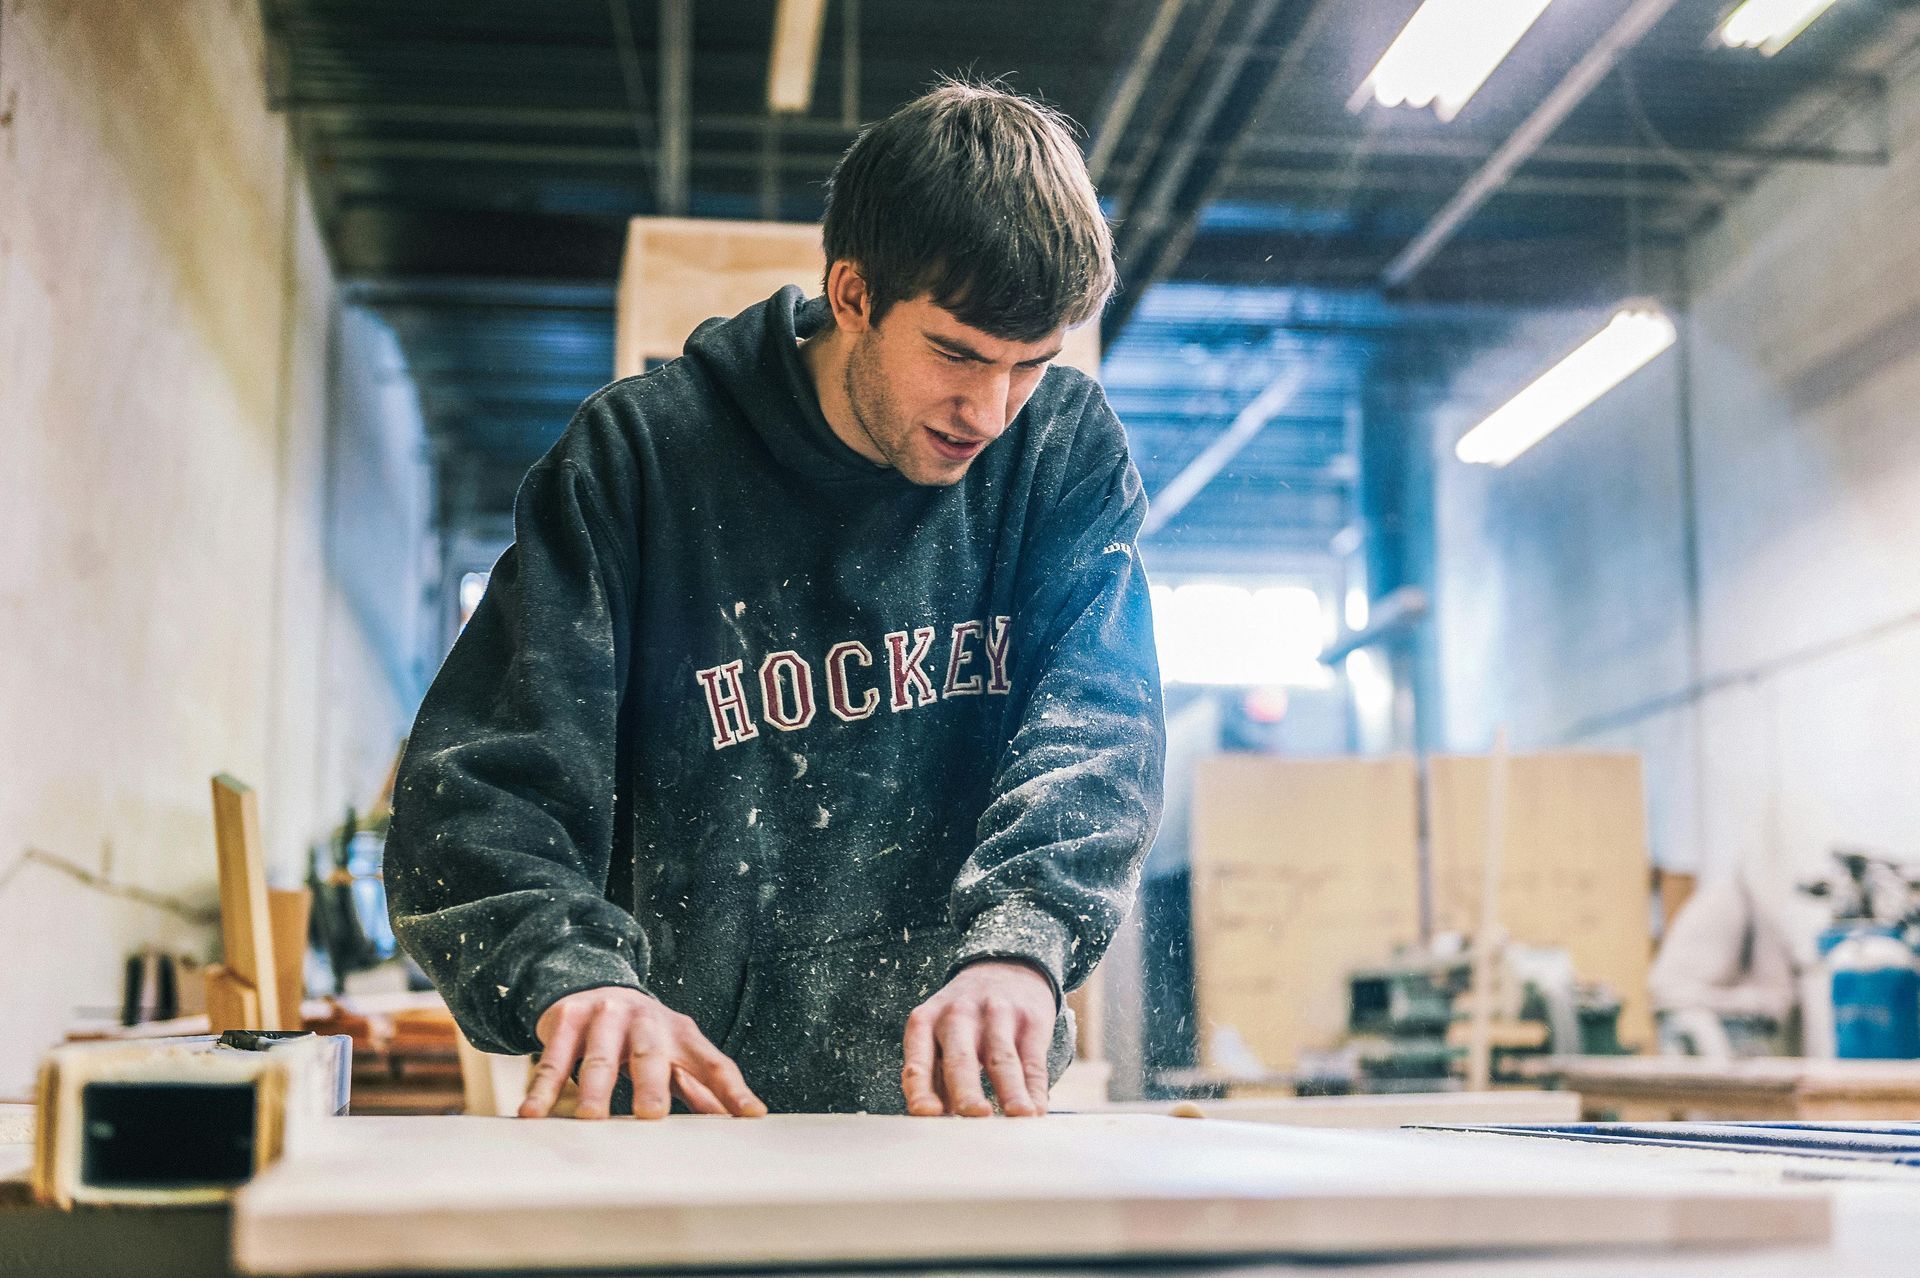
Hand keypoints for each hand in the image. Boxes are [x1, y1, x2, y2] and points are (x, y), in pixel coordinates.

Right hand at [521, 986, 766, 1119]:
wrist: (595, 986)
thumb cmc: (644, 1036)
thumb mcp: (675, 1055)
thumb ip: (702, 1087)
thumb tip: (742, 1119)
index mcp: (680, 1033)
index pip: (713, 1062)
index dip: (733, 1090)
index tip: (750, 1115)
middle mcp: (645, 1019)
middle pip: (650, 1053)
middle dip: (650, 1082)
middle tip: (650, 1114)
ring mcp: (605, 1015)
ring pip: (599, 1055)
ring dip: (594, 1087)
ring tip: (590, 1118)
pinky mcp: (568, 1018)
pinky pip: (554, 1057)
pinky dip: (544, 1086)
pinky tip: (534, 1112)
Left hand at [901, 960, 1054, 1116]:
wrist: (1004, 967)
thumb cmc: (963, 1019)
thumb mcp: (938, 1036)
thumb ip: (936, 1079)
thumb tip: (941, 1127)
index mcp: (925, 1022)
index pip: (919, 1060)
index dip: (922, 1087)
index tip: (928, 1114)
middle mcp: (958, 1016)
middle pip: (960, 1059)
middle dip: (967, 1090)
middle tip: (974, 1116)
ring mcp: (996, 1016)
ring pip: (1001, 1059)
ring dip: (1011, 1090)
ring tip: (1019, 1116)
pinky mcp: (1030, 1021)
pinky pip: (1032, 1060)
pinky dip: (1035, 1088)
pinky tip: (1037, 1110)